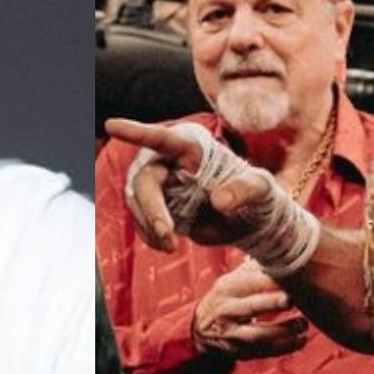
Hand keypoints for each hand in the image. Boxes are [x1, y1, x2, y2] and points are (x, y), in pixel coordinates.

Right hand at [104, 117, 277, 250]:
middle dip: (152, 209)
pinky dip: (150, 236)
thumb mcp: (261, 189)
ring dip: (150, 227)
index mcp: (192, 147)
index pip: (162, 138)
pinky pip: (140, 220)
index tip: (112, 125)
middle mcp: (169, 162)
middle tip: (168, 237)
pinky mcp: (155, 206)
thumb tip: (218, 200)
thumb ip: (245, 190)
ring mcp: (159, 184)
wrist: (248, 220)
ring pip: (137, 202)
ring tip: (172, 247)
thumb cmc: (257, 194)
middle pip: (145, 180)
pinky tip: (167, 245)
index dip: (137, 133)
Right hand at [192, 262, 309, 358]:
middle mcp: (227, 311)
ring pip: (258, 335)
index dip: (270, 280)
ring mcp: (232, 334)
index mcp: (227, 288)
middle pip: (250, 307)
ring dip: (283, 331)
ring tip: (302, 324)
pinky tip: (301, 340)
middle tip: (291, 299)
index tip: (291, 275)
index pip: (248, 282)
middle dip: (271, 303)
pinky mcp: (240, 352)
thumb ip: (255, 270)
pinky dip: (285, 347)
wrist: (201, 329)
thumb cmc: (227, 298)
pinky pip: (265, 352)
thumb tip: (283, 250)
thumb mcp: (232, 280)